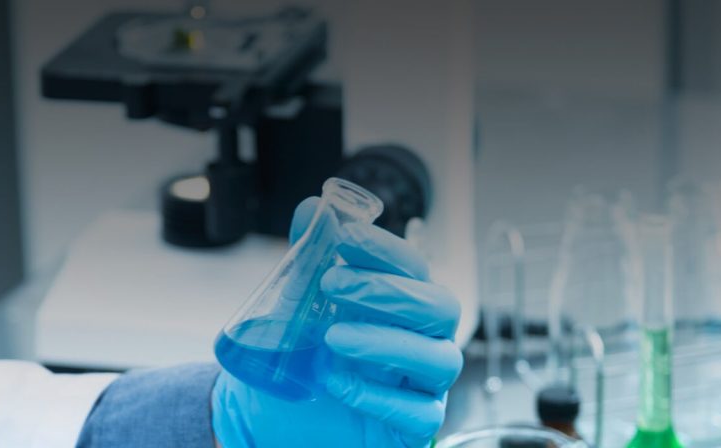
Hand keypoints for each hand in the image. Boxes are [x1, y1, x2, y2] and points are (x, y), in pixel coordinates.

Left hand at [211, 197, 463, 447]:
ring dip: (385, 342)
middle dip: (387, 291)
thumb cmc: (304, 359)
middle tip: (331, 285)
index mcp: (401, 305)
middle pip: (440, 307)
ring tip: (332, 337)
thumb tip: (311, 209)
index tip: (343, 235)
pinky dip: (380, 397)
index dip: (384, 248)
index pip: (413, 267)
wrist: (279, 419)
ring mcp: (424, 385)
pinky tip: (338, 384)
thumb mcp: (295, 309)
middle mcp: (422, 340)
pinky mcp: (415, 427)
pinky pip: (420, 414)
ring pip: (440, 359)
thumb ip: (307, 260)